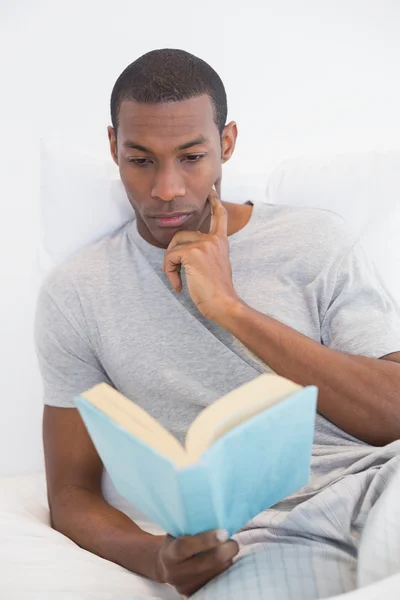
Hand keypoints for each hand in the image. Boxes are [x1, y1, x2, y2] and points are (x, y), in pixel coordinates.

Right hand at [155, 529, 238, 596]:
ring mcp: (185, 586)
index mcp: (169, 554)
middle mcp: (175, 573)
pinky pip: (216, 581)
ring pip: (214, 573)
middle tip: (233, 542)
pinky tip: (224, 560)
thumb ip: (191, 527)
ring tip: (228, 548)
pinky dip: (224, 569)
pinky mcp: (194, 594)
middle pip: (204, 563)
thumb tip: (216, 516)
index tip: (223, 533)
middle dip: (224, 551)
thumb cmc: (176, 541)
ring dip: (226, 560)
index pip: (185, 547)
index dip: (205, 540)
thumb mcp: (177, 532)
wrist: (167, 566)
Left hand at [162, 187, 241, 321]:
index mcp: (221, 242)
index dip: (215, 203)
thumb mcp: (216, 267)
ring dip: (170, 265)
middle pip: (181, 235)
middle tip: (177, 273)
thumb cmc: (219, 292)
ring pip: (173, 246)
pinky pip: (170, 257)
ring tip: (179, 280)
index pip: (219, 216)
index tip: (212, 192)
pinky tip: (178, 285)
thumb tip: (186, 252)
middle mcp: (213, 239)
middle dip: (173, 254)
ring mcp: (203, 245)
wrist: (224, 304)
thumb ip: (207, 254)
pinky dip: (169, 272)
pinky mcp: (193, 253)